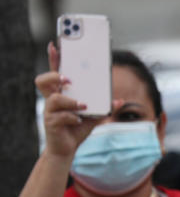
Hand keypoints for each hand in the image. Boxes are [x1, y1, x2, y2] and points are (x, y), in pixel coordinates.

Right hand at [37, 42, 102, 157]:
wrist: (66, 150)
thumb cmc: (76, 129)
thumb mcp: (93, 117)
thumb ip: (104, 107)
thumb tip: (119, 101)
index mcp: (61, 94)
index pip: (55, 73)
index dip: (53, 59)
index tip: (55, 45)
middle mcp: (52, 100)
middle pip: (43, 81)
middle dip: (55, 77)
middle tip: (69, 80)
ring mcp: (50, 112)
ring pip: (54, 99)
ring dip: (70, 101)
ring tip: (83, 105)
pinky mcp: (51, 124)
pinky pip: (59, 117)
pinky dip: (72, 117)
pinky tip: (78, 120)